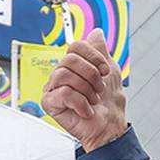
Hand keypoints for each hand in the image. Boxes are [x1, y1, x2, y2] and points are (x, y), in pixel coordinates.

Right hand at [42, 29, 128, 152]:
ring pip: (64, 75)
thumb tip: (96, 32)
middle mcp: (61, 73)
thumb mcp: (110, 70)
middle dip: (91, 76)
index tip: (104, 70)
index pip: (75, 46)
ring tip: (92, 100)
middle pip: (70, 59)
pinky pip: (64, 93)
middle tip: (99, 90)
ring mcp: (53, 88)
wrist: (110, 127)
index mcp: (73, 65)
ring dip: (86, 89)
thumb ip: (101, 50)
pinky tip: (86, 110)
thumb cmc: (109, 103)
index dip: (93, 56)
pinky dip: (80, 103)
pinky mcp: (49, 103)